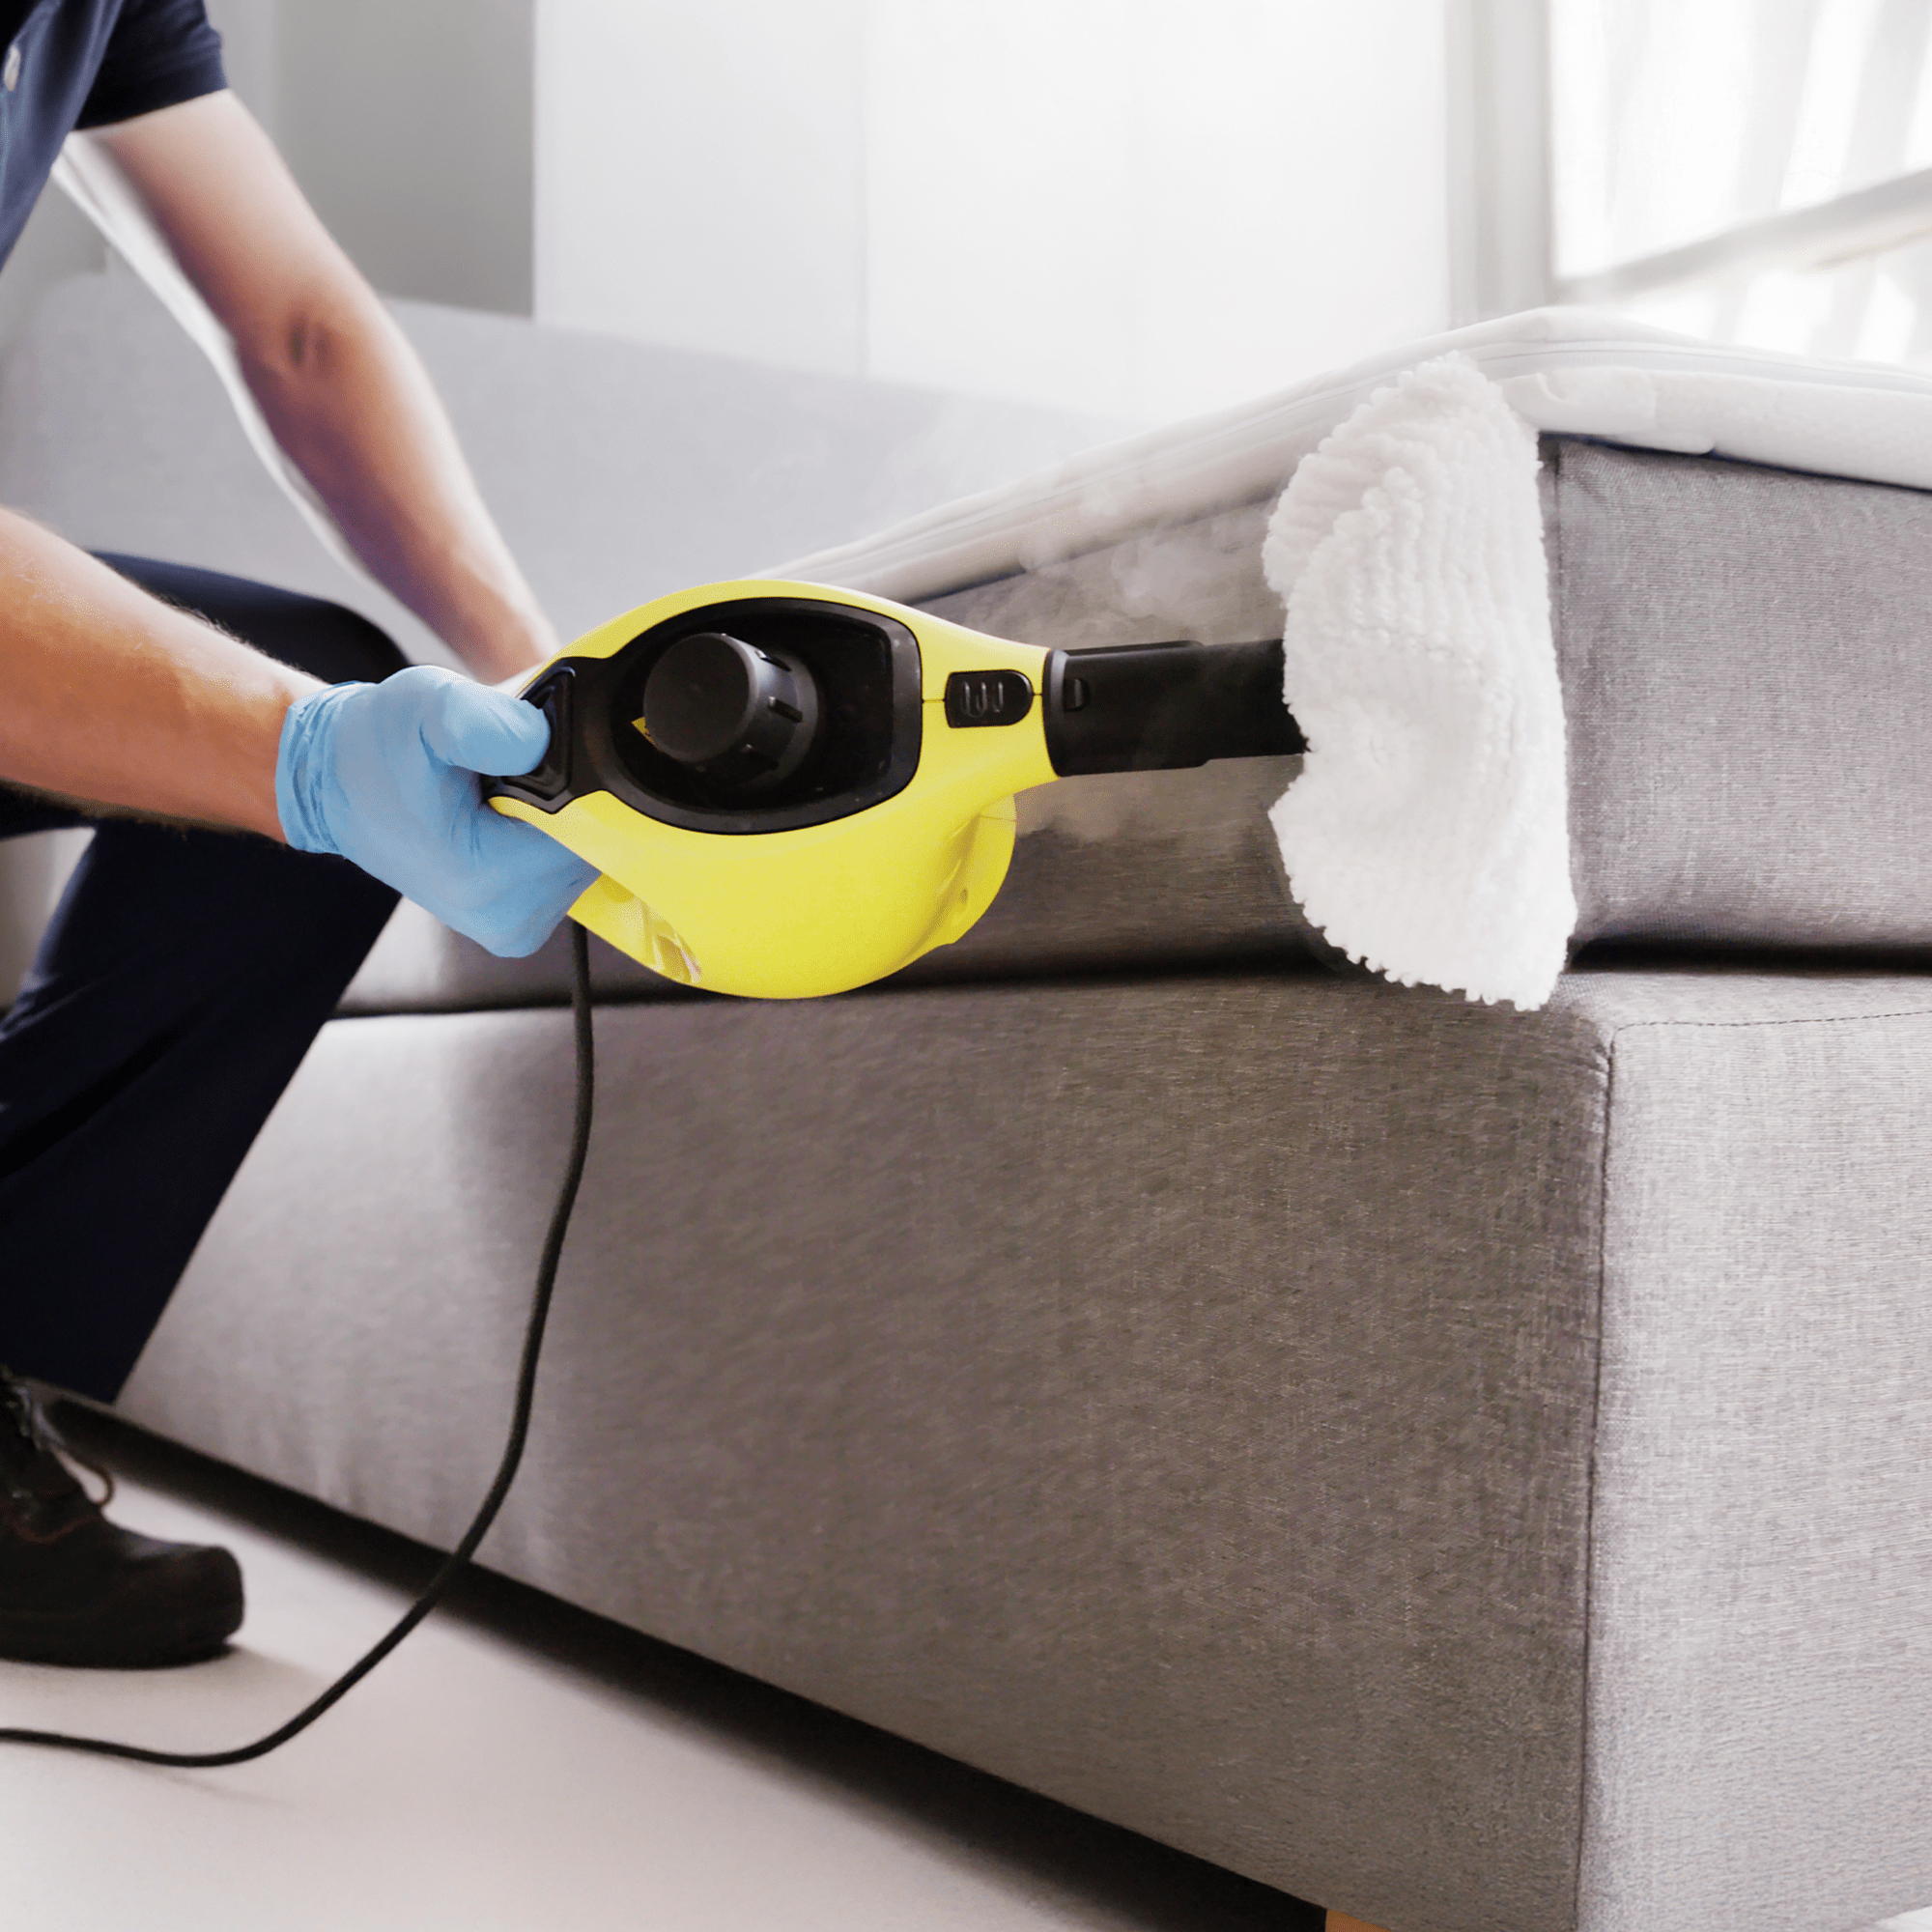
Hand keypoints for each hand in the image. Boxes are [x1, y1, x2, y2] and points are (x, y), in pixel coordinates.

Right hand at [276, 666, 598, 956]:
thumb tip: (541, 742)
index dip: (579, 783)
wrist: (337, 783)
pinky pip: (566, 866)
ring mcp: (517, 926)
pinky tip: (508, 812)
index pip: (593, 829)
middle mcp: (510, 921)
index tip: (532, 758)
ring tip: (502, 790)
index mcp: (489, 882)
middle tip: (509, 770)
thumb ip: (483, 722)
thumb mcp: (423, 706)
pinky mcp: (520, 918)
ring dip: (560, 815)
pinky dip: (549, 832)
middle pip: (595, 845)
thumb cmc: (374, 745)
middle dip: (570, 799)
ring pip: (586, 855)